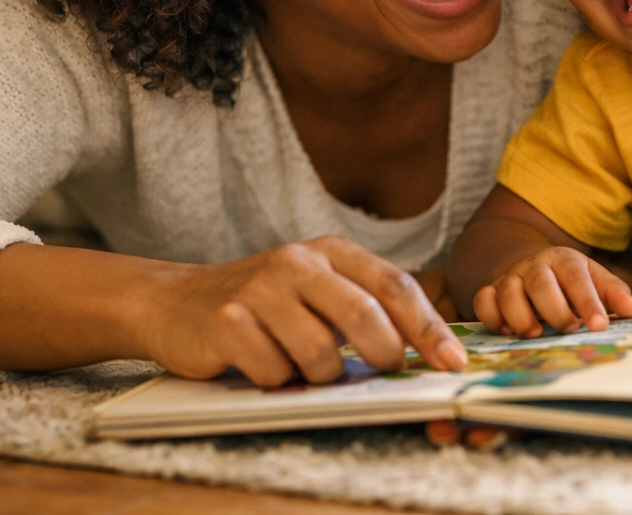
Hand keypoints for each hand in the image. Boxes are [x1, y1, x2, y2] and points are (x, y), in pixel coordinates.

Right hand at [140, 235, 467, 385]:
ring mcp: (260, 288)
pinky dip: (275, 380)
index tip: (453, 361)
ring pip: (319, 353)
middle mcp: (297, 261)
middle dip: (383, 354)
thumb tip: (430, 349)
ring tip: (302, 366)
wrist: (178, 302)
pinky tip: (262, 365)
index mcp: (331, 251)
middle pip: (364, 315)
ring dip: (320, 375)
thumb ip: (367, 308)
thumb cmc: (266, 303)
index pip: (394, 284)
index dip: (428, 326)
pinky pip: (272, 370)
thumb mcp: (320, 290)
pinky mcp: (226, 320)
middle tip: (383, 371)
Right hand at [472, 245, 631, 336]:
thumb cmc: (568, 279)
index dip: (589, 302)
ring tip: (536, 334)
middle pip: (540, 281)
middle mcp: (534, 266)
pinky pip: (483, 301)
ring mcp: (510, 277)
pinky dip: (492, 317)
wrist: (529, 264)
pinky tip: (507, 331)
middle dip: (554, 308)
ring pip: (508, 291)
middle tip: (568, 329)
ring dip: (521, 316)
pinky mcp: (490, 291)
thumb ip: (612, 292)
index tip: (600, 325)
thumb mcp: (593, 278)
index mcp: (564, 260)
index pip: (577, 278)